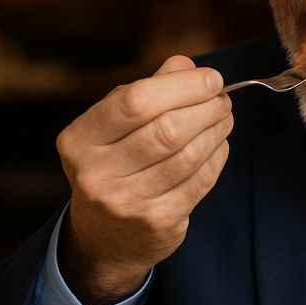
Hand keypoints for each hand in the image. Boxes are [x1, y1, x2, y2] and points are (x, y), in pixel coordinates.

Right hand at [55, 55, 232, 304]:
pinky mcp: (157, 222)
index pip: (135, 101)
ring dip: (216, 130)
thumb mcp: (116, 126)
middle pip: (168, 129)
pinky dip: (217, 157)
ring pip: (188, 155)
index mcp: (80, 139)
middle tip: (223, 99)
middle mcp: (96, 173)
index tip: (211, 78)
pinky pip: (200, 181)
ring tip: (225, 117)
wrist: (105, 238)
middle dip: (206, 108)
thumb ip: (149, 90)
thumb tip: (187, 66)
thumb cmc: (116, 164)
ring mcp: (126, 202)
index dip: (182, 86)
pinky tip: (219, 145)